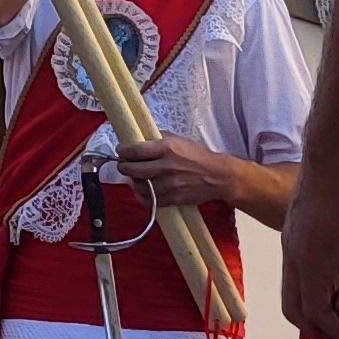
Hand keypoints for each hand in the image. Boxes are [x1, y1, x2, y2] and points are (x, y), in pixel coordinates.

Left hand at [112, 135, 247, 208]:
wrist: (217, 176)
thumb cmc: (197, 155)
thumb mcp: (178, 139)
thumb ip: (158, 138)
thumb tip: (139, 137)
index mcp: (166, 149)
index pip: (135, 151)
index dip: (123, 151)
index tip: (120, 150)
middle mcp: (166, 167)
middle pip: (133, 169)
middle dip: (123, 166)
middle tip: (123, 164)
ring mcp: (169, 185)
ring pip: (139, 186)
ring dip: (133, 181)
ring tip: (135, 177)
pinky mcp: (173, 199)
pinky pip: (149, 201)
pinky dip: (142, 196)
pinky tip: (143, 189)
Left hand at [280, 156, 338, 338]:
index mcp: (302, 239)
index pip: (302, 285)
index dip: (324, 310)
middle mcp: (294, 251)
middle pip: (295, 306)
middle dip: (325, 330)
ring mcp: (300, 257)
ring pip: (303, 312)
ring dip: (335, 332)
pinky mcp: (312, 260)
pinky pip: (317, 308)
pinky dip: (336, 328)